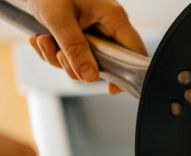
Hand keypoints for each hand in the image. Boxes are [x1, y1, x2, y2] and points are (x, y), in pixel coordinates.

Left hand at [26, 0, 146, 93]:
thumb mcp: (59, 18)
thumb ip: (74, 47)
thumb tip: (89, 77)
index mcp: (114, 18)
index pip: (135, 53)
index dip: (128, 74)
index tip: (111, 88)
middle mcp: (108, 27)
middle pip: (106, 64)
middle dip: (78, 66)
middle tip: (59, 55)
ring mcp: (94, 34)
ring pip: (85, 63)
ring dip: (60, 59)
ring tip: (43, 40)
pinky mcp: (79, 37)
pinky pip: (71, 57)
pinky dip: (53, 54)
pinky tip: (41, 39)